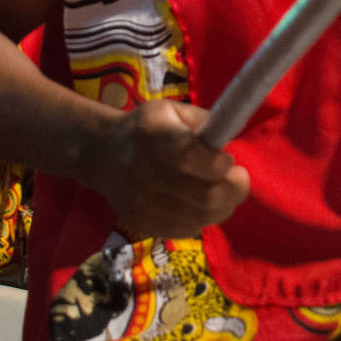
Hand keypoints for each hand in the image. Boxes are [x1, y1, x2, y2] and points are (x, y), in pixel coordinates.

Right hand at [86, 98, 250, 238]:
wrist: (102, 155)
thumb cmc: (147, 129)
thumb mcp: (172, 111)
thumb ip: (203, 122)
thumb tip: (231, 137)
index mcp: (152, 136)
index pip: (192, 159)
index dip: (220, 164)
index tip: (228, 159)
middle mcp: (143, 172)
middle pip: (205, 196)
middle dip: (234, 189)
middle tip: (238, 179)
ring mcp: (141, 204)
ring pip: (201, 217)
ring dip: (223, 206)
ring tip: (223, 191)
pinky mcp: (142, 225)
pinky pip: (187, 229)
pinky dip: (203, 218)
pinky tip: (200, 203)